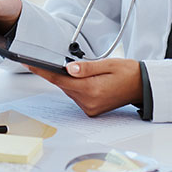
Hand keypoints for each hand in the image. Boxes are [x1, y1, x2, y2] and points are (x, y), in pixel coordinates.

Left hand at [29, 58, 143, 116]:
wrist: (142, 86)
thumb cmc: (128, 72)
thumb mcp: (108, 63)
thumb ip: (87, 67)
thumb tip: (68, 67)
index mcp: (92, 89)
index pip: (60, 79)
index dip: (42, 71)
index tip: (28, 63)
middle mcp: (89, 102)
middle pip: (63, 84)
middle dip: (56, 72)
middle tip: (50, 60)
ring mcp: (90, 108)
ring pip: (69, 90)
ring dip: (68, 79)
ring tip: (79, 69)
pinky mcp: (92, 110)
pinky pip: (76, 95)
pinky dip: (75, 86)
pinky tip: (83, 79)